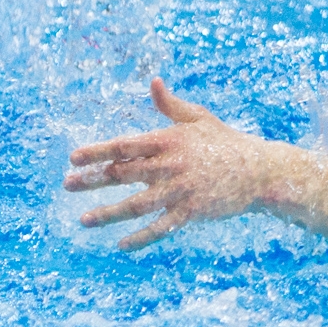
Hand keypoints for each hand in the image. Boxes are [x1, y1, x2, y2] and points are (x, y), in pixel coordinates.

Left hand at [64, 78, 275, 249]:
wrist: (260, 170)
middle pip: (124, 174)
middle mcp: (171, 165)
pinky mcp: (192, 211)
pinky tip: (121, 245)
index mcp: (170, 140)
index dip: (97, 152)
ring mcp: (181, 190)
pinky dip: (141, 238)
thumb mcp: (199, 119)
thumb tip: (153, 81)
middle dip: (93, 179)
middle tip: (67, 184)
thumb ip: (171, 105)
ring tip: (84, 220)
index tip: (73, 158)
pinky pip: (160, 227)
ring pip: (137, 204)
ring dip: (108, 213)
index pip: (125, 146)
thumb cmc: (226, 142)